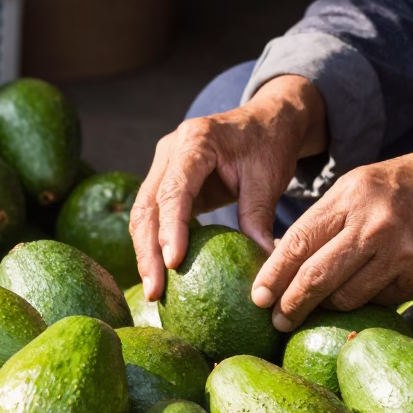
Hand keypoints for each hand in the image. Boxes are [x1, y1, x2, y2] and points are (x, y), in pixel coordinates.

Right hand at [131, 75, 326, 300]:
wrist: (265, 120)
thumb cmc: (269, 144)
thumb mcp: (269, 177)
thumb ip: (259, 216)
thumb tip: (264, 264)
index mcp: (196, 141)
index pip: (175, 189)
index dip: (171, 227)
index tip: (174, 262)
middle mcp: (170, 150)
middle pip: (147, 205)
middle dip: (148, 251)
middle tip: (156, 291)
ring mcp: (164, 166)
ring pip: (143, 213)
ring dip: (145, 253)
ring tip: (155, 291)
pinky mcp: (166, 182)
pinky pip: (154, 216)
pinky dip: (154, 244)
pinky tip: (162, 275)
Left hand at [250, 139, 412, 330]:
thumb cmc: (402, 187)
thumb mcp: (358, 185)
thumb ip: (323, 219)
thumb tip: (280, 260)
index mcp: (351, 198)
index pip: (298, 244)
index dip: (273, 275)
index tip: (257, 297)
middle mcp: (374, 227)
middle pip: (317, 278)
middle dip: (290, 305)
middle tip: (276, 322)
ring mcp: (400, 255)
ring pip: (347, 298)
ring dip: (327, 307)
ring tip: (317, 308)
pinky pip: (378, 302)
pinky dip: (364, 302)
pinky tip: (362, 293)